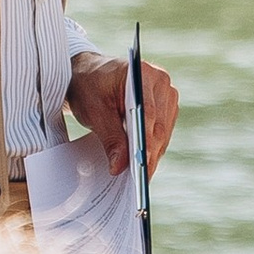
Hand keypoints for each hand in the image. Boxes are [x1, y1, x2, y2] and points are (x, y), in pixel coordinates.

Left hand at [68, 51, 177, 177]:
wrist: (88, 74)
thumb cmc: (89, 86)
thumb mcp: (94, 112)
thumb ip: (110, 138)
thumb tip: (120, 166)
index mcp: (143, 73)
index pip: (149, 113)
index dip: (146, 142)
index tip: (141, 165)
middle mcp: (161, 81)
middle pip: (159, 125)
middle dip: (149, 154)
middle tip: (140, 180)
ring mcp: (165, 93)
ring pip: (163, 132)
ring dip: (153, 154)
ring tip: (141, 178)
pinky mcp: (165, 105)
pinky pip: (162, 132)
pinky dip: (152, 148)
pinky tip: (142, 164)